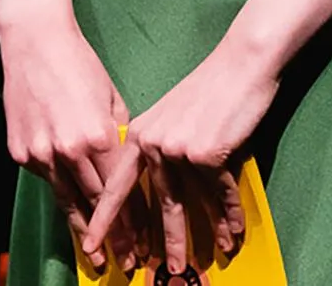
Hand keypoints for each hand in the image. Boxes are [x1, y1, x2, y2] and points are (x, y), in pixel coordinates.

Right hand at [0, 8, 135, 273]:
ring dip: (84, 229)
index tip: (143, 245)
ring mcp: (41, 153)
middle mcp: (68, 150)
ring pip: (67, 201)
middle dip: (112, 234)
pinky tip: (72, 211)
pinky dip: (60, 193)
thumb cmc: (80, 66)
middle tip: (126, 259)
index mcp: (97, 137)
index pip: (121, 191)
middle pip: (95, 204)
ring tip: (96, 254)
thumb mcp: (112, 101)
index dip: (133, 221)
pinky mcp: (20, 152)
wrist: (35, 43)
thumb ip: (119, 140)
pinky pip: (46, 180)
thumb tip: (129, 169)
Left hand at [114, 41, 277, 279]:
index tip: (91, 245)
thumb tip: (160, 192)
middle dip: (164, 241)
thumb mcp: (172, 119)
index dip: (103, 219)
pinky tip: (234, 234)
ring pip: (191, 204)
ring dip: (201, 236)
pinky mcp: (205, 154)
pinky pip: (220, 195)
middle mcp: (152, 143)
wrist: (241, 65)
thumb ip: (159, 150)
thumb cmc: (210, 92)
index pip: (116, 186)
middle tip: (164, 270)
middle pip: (158, 204)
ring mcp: (176, 149)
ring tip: (204, 260)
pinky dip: (230, 215)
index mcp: (138, 135)